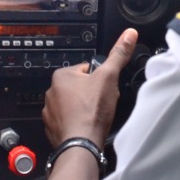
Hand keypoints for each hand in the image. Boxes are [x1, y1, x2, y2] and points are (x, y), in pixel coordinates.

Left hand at [41, 29, 137, 148]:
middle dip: (91, 94)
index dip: (99, 78)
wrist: (82, 144)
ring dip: (83, 109)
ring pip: (72, 105)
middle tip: (102, 103)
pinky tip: (86, 127)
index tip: (105, 88)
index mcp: (61, 76)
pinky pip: (67, 122)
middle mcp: (51, 92)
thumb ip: (118, 55)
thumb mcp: (109, 77)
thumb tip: (129, 34)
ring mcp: (50, 112)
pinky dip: (76, 124)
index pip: (85, 70)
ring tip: (94, 117)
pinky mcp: (52, 129)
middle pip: (78, 88)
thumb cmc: (92, 110)